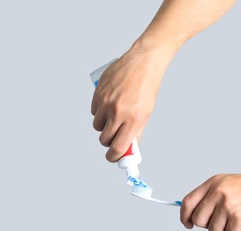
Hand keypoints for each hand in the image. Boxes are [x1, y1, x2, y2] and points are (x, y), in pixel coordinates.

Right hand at [91, 47, 168, 161]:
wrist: (142, 63)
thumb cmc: (146, 88)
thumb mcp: (146, 113)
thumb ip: (136, 132)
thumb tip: (127, 148)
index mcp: (133, 119)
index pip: (118, 147)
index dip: (114, 156)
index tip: (113, 157)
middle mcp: (118, 112)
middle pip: (104, 139)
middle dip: (108, 141)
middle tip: (114, 136)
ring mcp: (106, 102)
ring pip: (97, 126)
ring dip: (103, 126)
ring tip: (112, 116)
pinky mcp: (98, 93)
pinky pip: (93, 112)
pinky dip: (99, 112)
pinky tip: (108, 104)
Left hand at [180, 174, 240, 230]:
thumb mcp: (228, 184)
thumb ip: (210, 195)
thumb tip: (192, 214)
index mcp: (213, 182)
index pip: (188, 202)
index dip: (184, 216)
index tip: (187, 223)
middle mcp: (218, 192)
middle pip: (198, 219)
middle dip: (207, 225)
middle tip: (221, 222)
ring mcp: (227, 205)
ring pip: (213, 230)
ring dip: (225, 229)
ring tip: (237, 218)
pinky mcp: (238, 217)